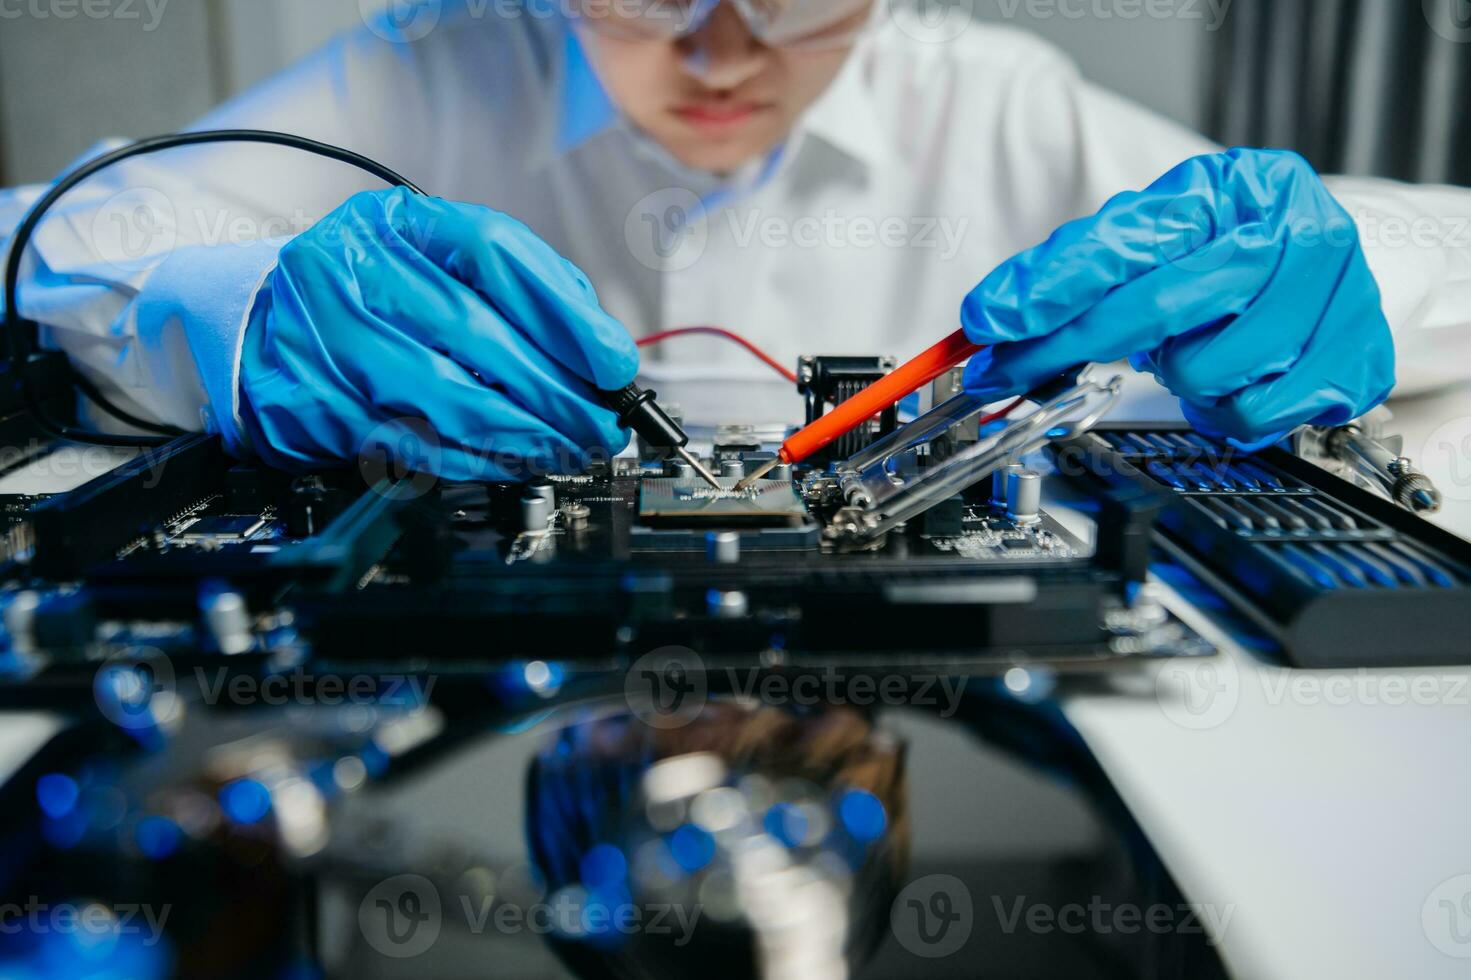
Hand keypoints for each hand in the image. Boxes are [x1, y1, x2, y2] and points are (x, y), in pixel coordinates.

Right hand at [239, 188, 637, 479]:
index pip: (494, 253)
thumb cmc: (376, 296)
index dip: (564, 313)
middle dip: (556, 389)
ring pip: (446, 396)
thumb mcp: (441, 264)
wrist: (266, 330)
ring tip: (570, 448)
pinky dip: (476, 461)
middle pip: (476, 331)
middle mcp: (352, 270)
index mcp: (395, 222)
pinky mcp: (316, 407)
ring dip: (523, 434)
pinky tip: (515, 462)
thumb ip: (522, 291)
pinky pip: (413, 445)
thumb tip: (603, 350)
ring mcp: (327, 340)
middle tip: (604, 423)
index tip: (614, 361)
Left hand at [960, 149, 1394, 446]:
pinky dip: (1226, 411)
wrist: (1322, 268)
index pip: (1122, 242)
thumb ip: (1073, 269)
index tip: (989, 325)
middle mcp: (1293, 232)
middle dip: (1069, 349)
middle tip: (1015, 373)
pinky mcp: (1357, 357)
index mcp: (1233, 188)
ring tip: (1193, 352)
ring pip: (1205, 373)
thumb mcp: (1151, 239)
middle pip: (1156, 310)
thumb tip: (993, 315)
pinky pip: (1253, 415)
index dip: (1048, 289)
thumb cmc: (1224, 252)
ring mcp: (1336, 295)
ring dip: (1179, 377)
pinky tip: (1235, 379)